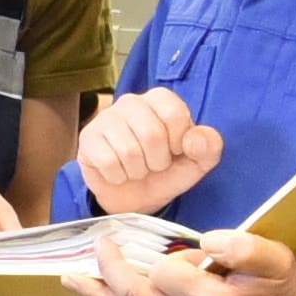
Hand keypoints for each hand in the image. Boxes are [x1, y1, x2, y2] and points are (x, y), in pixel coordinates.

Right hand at [74, 88, 225, 216]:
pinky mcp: (87, 139)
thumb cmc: (165, 172)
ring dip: (138, 171)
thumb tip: (194, 140)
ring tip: (137, 169)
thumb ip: (208, 147)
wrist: (133, 196)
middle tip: (153, 164)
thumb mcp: (197, 162)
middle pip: (151, 134)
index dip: (179, 142)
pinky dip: (118, 176)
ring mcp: (105, 118)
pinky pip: (108, 161)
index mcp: (159, 99)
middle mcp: (130, 102)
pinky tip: (118, 173)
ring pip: (129, 150)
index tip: (175, 151)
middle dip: (157, 161)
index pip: (174, 113)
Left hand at [74, 225, 295, 295]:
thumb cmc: (282, 290)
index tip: (183, 248)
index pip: (166, 272)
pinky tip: (98, 294)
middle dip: (110, 269)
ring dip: (99, 293)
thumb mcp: (276, 261)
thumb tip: (208, 241)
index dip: (169, 255)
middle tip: (99, 243)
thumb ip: (244, 248)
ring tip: (71, 276)